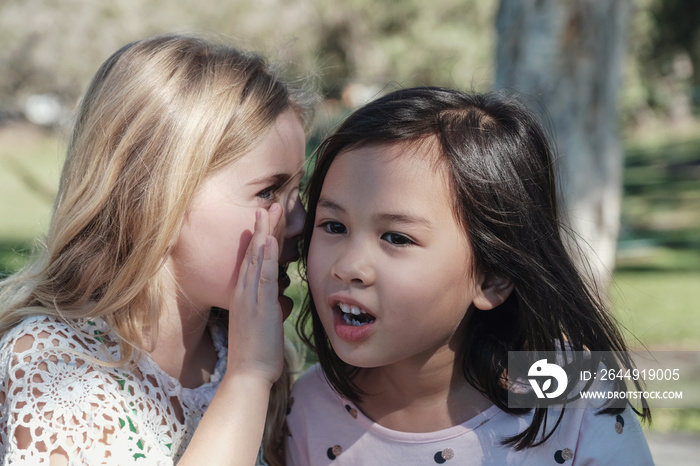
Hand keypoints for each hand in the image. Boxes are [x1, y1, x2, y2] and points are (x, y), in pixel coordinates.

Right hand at [226, 204, 284, 385]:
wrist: (246, 375)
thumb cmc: (256, 353)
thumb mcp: (262, 324)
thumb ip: (268, 308)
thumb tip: (277, 302)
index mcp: (245, 295)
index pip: (255, 259)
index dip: (263, 237)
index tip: (270, 218)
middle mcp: (244, 292)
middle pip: (254, 253)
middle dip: (263, 227)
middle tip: (270, 203)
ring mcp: (249, 299)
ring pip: (257, 259)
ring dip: (264, 234)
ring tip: (270, 210)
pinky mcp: (258, 308)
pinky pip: (262, 278)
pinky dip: (266, 259)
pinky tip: (269, 242)